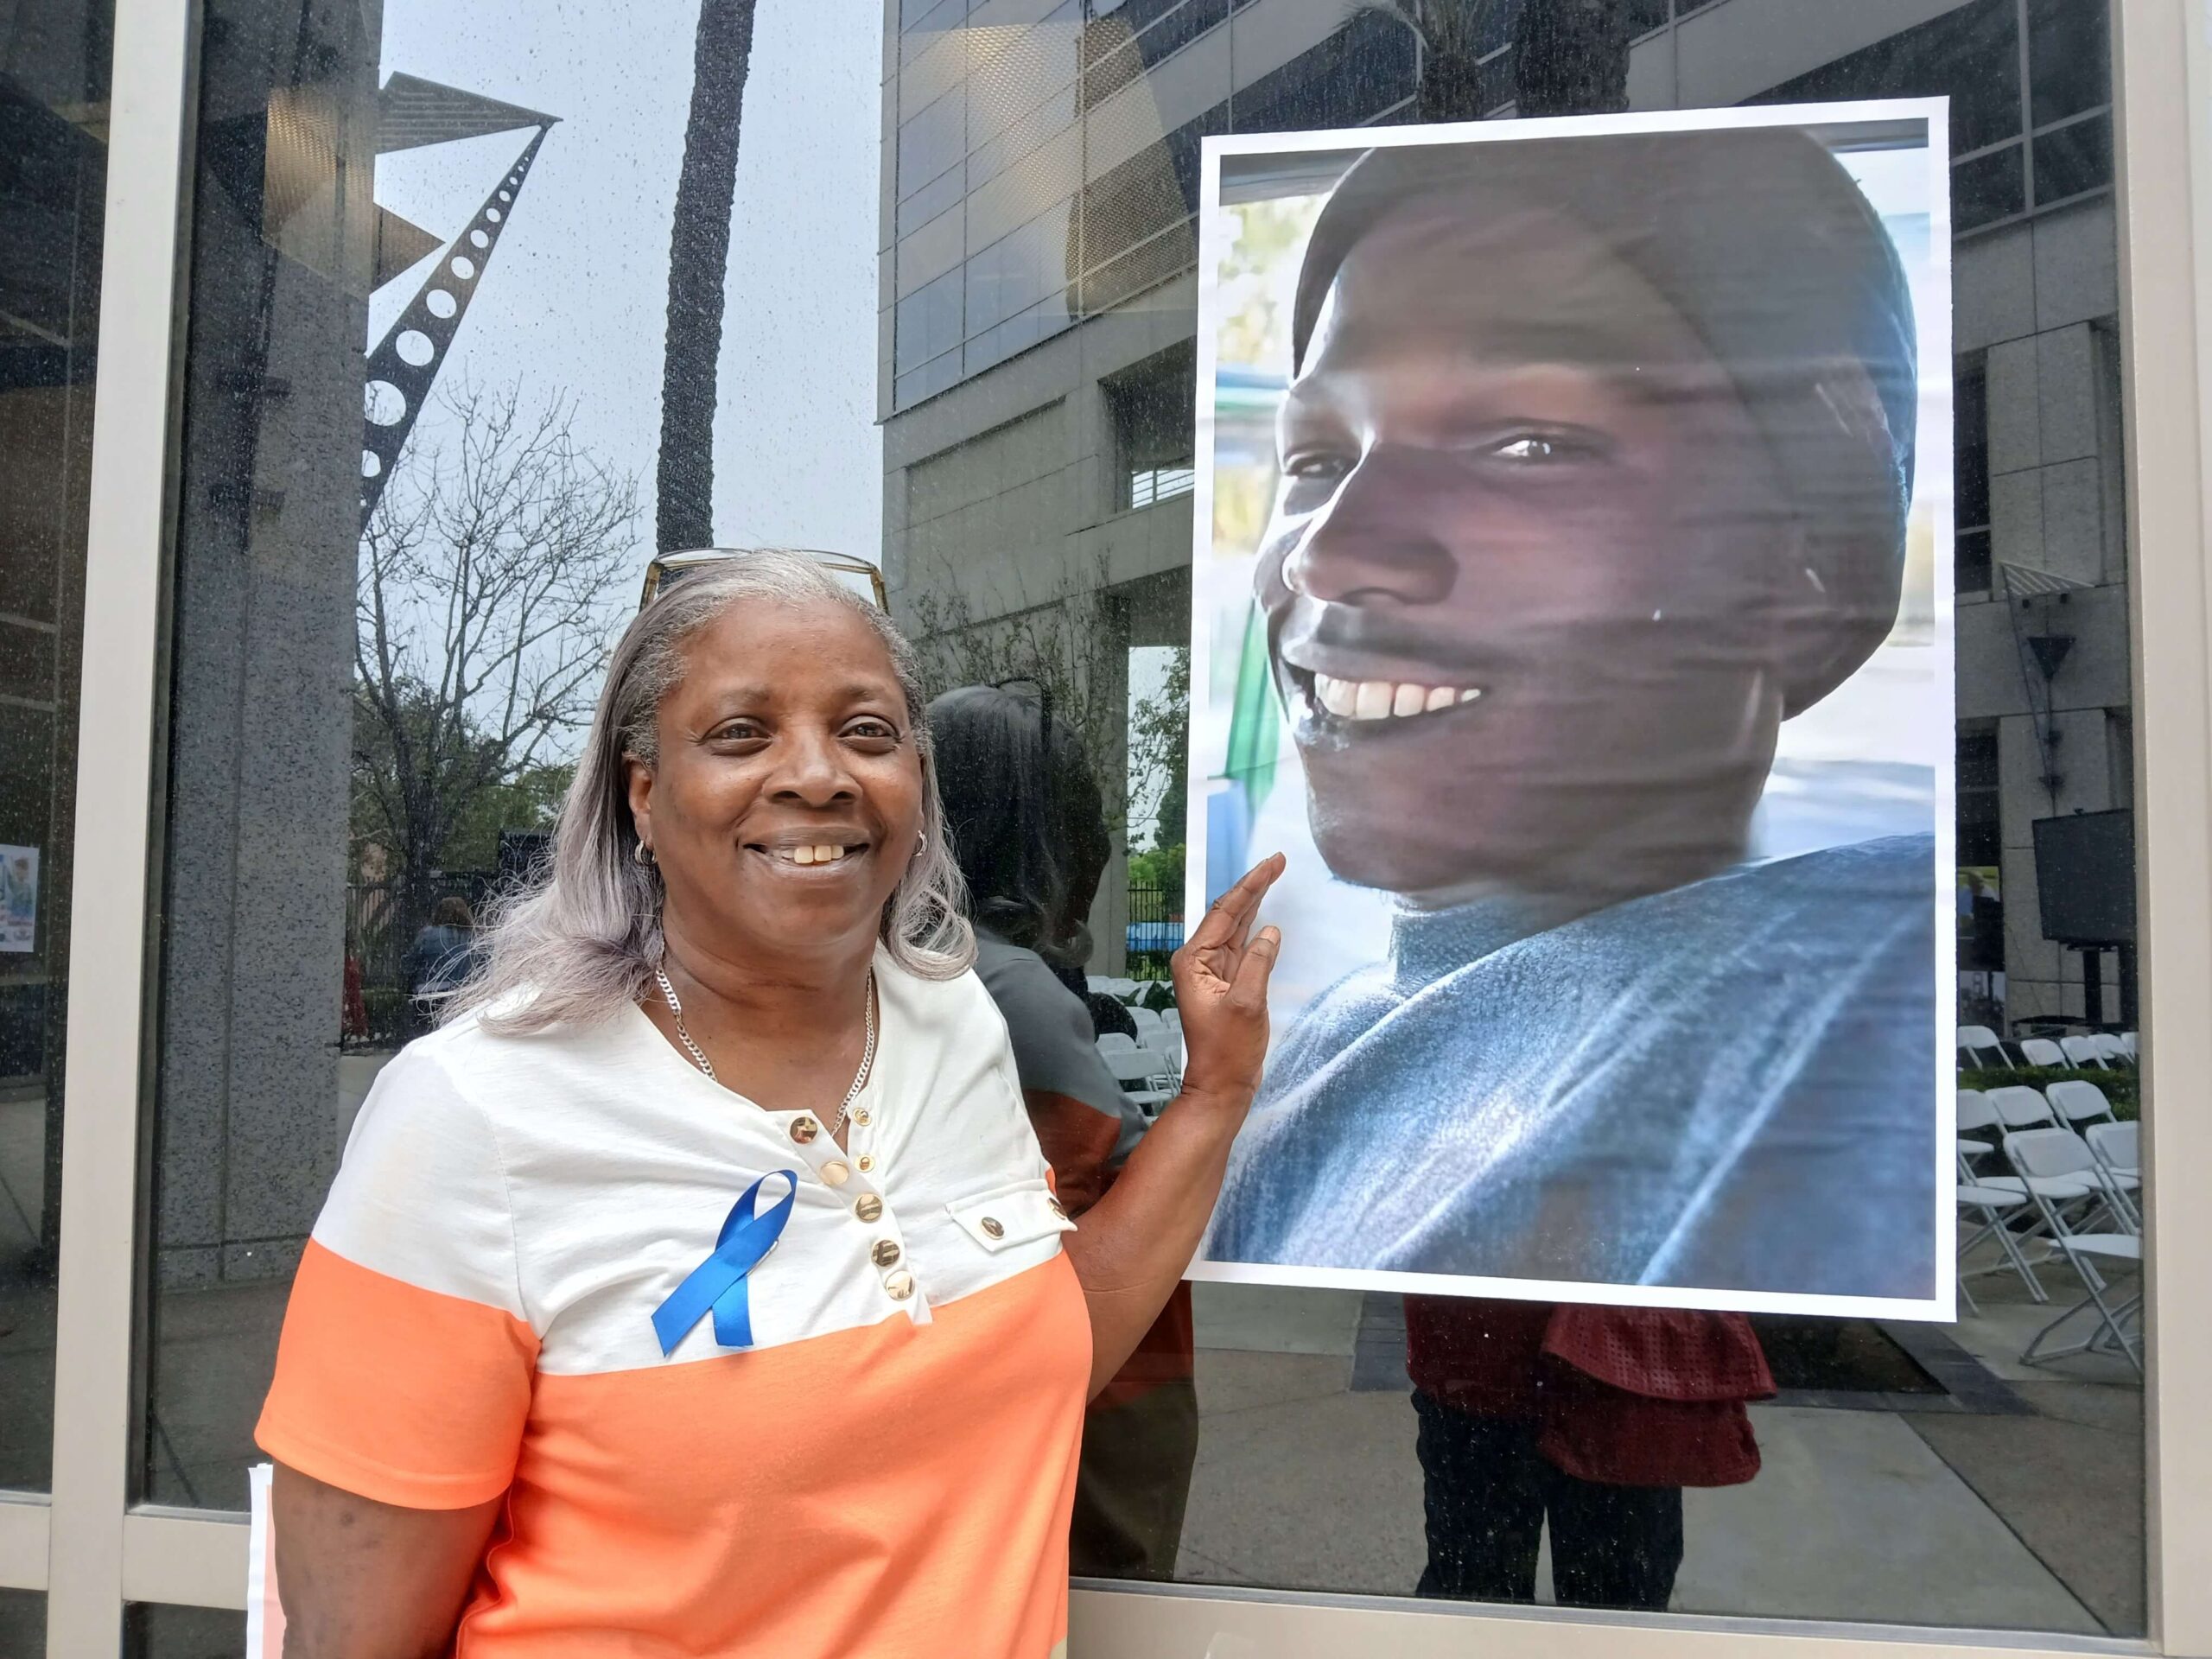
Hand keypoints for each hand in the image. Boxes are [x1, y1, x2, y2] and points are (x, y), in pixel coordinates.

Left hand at [1170, 853, 1285, 1116]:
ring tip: (1273, 877)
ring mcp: (1212, 972)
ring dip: (1255, 904)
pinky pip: (1243, 948)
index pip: (1226, 912)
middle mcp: (1199, 960)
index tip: (1273, 863)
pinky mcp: (1227, 984)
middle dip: (1254, 887)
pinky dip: (1256, 930)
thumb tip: (1270, 931)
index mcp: (1194, 960)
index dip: (1252, 885)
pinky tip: (1266, 916)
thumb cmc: (1228, 1050)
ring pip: (1237, 928)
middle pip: (1230, 914)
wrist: (1221, 1085)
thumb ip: (1259, 962)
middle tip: (1279, 861)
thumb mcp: (1247, 1003)